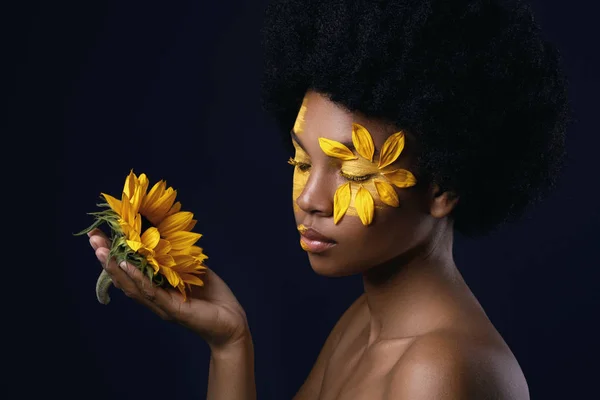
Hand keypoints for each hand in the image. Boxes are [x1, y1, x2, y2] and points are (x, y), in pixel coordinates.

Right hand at [88, 228, 249, 350]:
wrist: (232, 324)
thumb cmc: (214, 298)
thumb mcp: (194, 270)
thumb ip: (180, 257)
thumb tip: (170, 236)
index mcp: (158, 288)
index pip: (131, 270)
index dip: (115, 254)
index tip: (100, 235)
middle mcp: (154, 298)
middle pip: (124, 278)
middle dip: (107, 258)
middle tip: (92, 238)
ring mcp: (161, 305)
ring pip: (131, 286)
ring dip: (115, 267)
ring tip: (101, 250)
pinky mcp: (172, 309)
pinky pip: (151, 292)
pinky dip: (137, 278)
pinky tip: (126, 265)